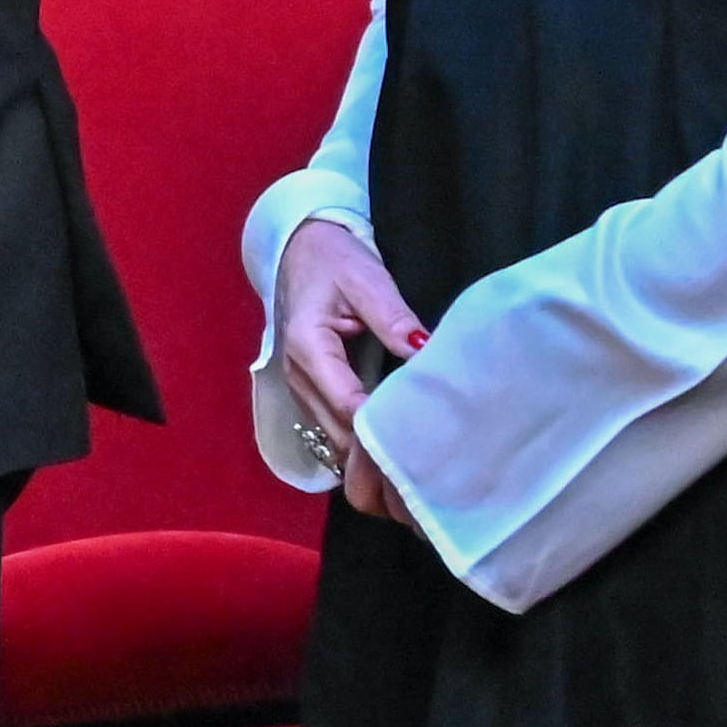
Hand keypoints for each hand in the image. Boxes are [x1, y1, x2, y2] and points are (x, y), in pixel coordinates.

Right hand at [269, 215, 428, 523]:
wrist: (300, 250)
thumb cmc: (334, 260)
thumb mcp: (366, 279)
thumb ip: (392, 316)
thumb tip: (422, 351)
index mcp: (308, 348)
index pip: (348, 405)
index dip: (381, 432)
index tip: (424, 449)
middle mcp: (299, 377)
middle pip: (338, 434)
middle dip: (376, 457)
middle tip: (427, 475)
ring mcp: (302, 388)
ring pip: (333, 440)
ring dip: (367, 458)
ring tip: (413, 475)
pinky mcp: (311, 392)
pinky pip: (333, 431)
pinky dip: (358, 448)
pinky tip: (390, 457)